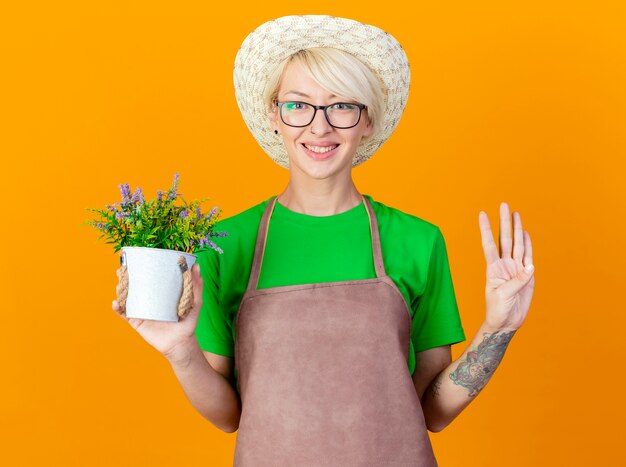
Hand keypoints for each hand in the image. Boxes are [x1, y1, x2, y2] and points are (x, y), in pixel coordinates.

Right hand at [112, 262, 203, 359]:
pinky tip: (116, 302)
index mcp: (161, 292)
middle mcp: (149, 299)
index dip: (142, 268)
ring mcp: (141, 310)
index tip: (136, 258)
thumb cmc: (188, 322)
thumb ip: (196, 285)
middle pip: (134, 285)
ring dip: (119, 289)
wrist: (181, 342)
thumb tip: (196, 266)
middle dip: (126, 277)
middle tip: (122, 269)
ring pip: (126, 297)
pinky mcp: (136, 321)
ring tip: (119, 283)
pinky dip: (118, 308)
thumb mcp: (195, 302)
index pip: (150, 278)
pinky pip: (124, 314)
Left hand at [479, 202, 534, 330]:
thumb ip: (516, 281)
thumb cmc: (498, 310)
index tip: (482, 214)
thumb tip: (530, 267)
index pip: (489, 244)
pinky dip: (527, 244)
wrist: (507, 321)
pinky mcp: (526, 275)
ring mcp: (515, 268)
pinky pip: (528, 256)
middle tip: (504, 204)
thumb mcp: (503, 295)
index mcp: (493, 268)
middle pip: (505, 239)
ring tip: (516, 214)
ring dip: (517, 229)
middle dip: (504, 222)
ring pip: (517, 244)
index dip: (486, 229)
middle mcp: (503, 265)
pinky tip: (525, 233)